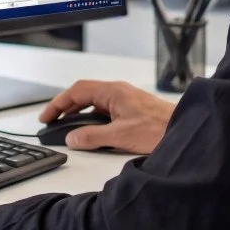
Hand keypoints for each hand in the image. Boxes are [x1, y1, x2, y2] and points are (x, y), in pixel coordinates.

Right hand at [39, 80, 174, 153]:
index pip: (77, 91)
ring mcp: (125, 100)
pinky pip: (105, 109)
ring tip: (67, 126)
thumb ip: (92, 137)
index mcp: (112, 91)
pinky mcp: (131, 110)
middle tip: (51, 121)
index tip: (46, 116)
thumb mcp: (120, 136)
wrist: (183, 129)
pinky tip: (91, 131)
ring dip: (79, 113)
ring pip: (94, 102)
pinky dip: (92, 118)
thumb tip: (72, 138)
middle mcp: (118, 92)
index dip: (58, 103)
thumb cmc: (158, 128)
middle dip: (65, 107)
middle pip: (83, 94)